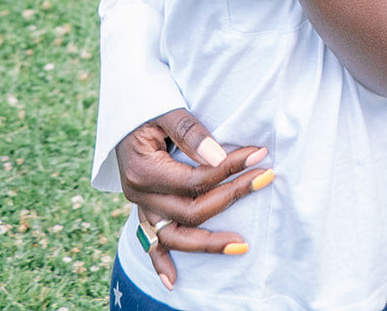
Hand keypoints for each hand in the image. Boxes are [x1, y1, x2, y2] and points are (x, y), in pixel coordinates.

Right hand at [117, 109, 273, 289]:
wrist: (120, 107)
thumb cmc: (145, 104)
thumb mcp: (165, 109)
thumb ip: (190, 133)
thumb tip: (218, 158)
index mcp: (144, 170)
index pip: (196, 180)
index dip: (230, 169)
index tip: (258, 155)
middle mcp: (139, 194)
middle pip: (192, 210)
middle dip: (232, 196)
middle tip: (266, 178)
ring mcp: (140, 206)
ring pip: (175, 236)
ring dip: (208, 243)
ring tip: (242, 245)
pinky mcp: (143, 209)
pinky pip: (151, 242)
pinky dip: (161, 263)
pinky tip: (174, 282)